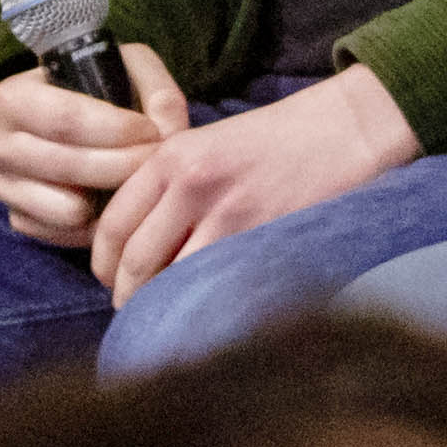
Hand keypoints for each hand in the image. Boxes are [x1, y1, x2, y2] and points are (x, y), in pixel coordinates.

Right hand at [0, 43, 182, 250]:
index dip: (114, 129)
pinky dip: (97, 223)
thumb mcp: (133, 74)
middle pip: (64, 165)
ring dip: (112, 199)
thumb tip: (163, 131)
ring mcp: (4, 186)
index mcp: (12, 97)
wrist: (82, 131)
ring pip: (68, 208)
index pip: (62, 119)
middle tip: (154, 162)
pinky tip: (110, 199)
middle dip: (120, 166)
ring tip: (133, 180)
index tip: (152, 132)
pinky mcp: (19, 220)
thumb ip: (157, 91)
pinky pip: (66, 234)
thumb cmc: (105, 97)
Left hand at [88, 65, 418, 302]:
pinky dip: (203, 305)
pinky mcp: (261, 237)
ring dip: (162, 307)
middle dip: (127, 295)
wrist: (342, 129)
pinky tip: (203, 313)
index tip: (110, 281)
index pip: (113, 224)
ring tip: (166, 318)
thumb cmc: (276, 140)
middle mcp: (189, 183)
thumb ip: (168, 184)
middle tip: (134, 310)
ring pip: (171, 279)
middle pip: (135, 259)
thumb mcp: (208, 144)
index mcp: (170, 156)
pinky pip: (215, 285)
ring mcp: (226, 212)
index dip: (104, 264)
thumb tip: (135, 240)